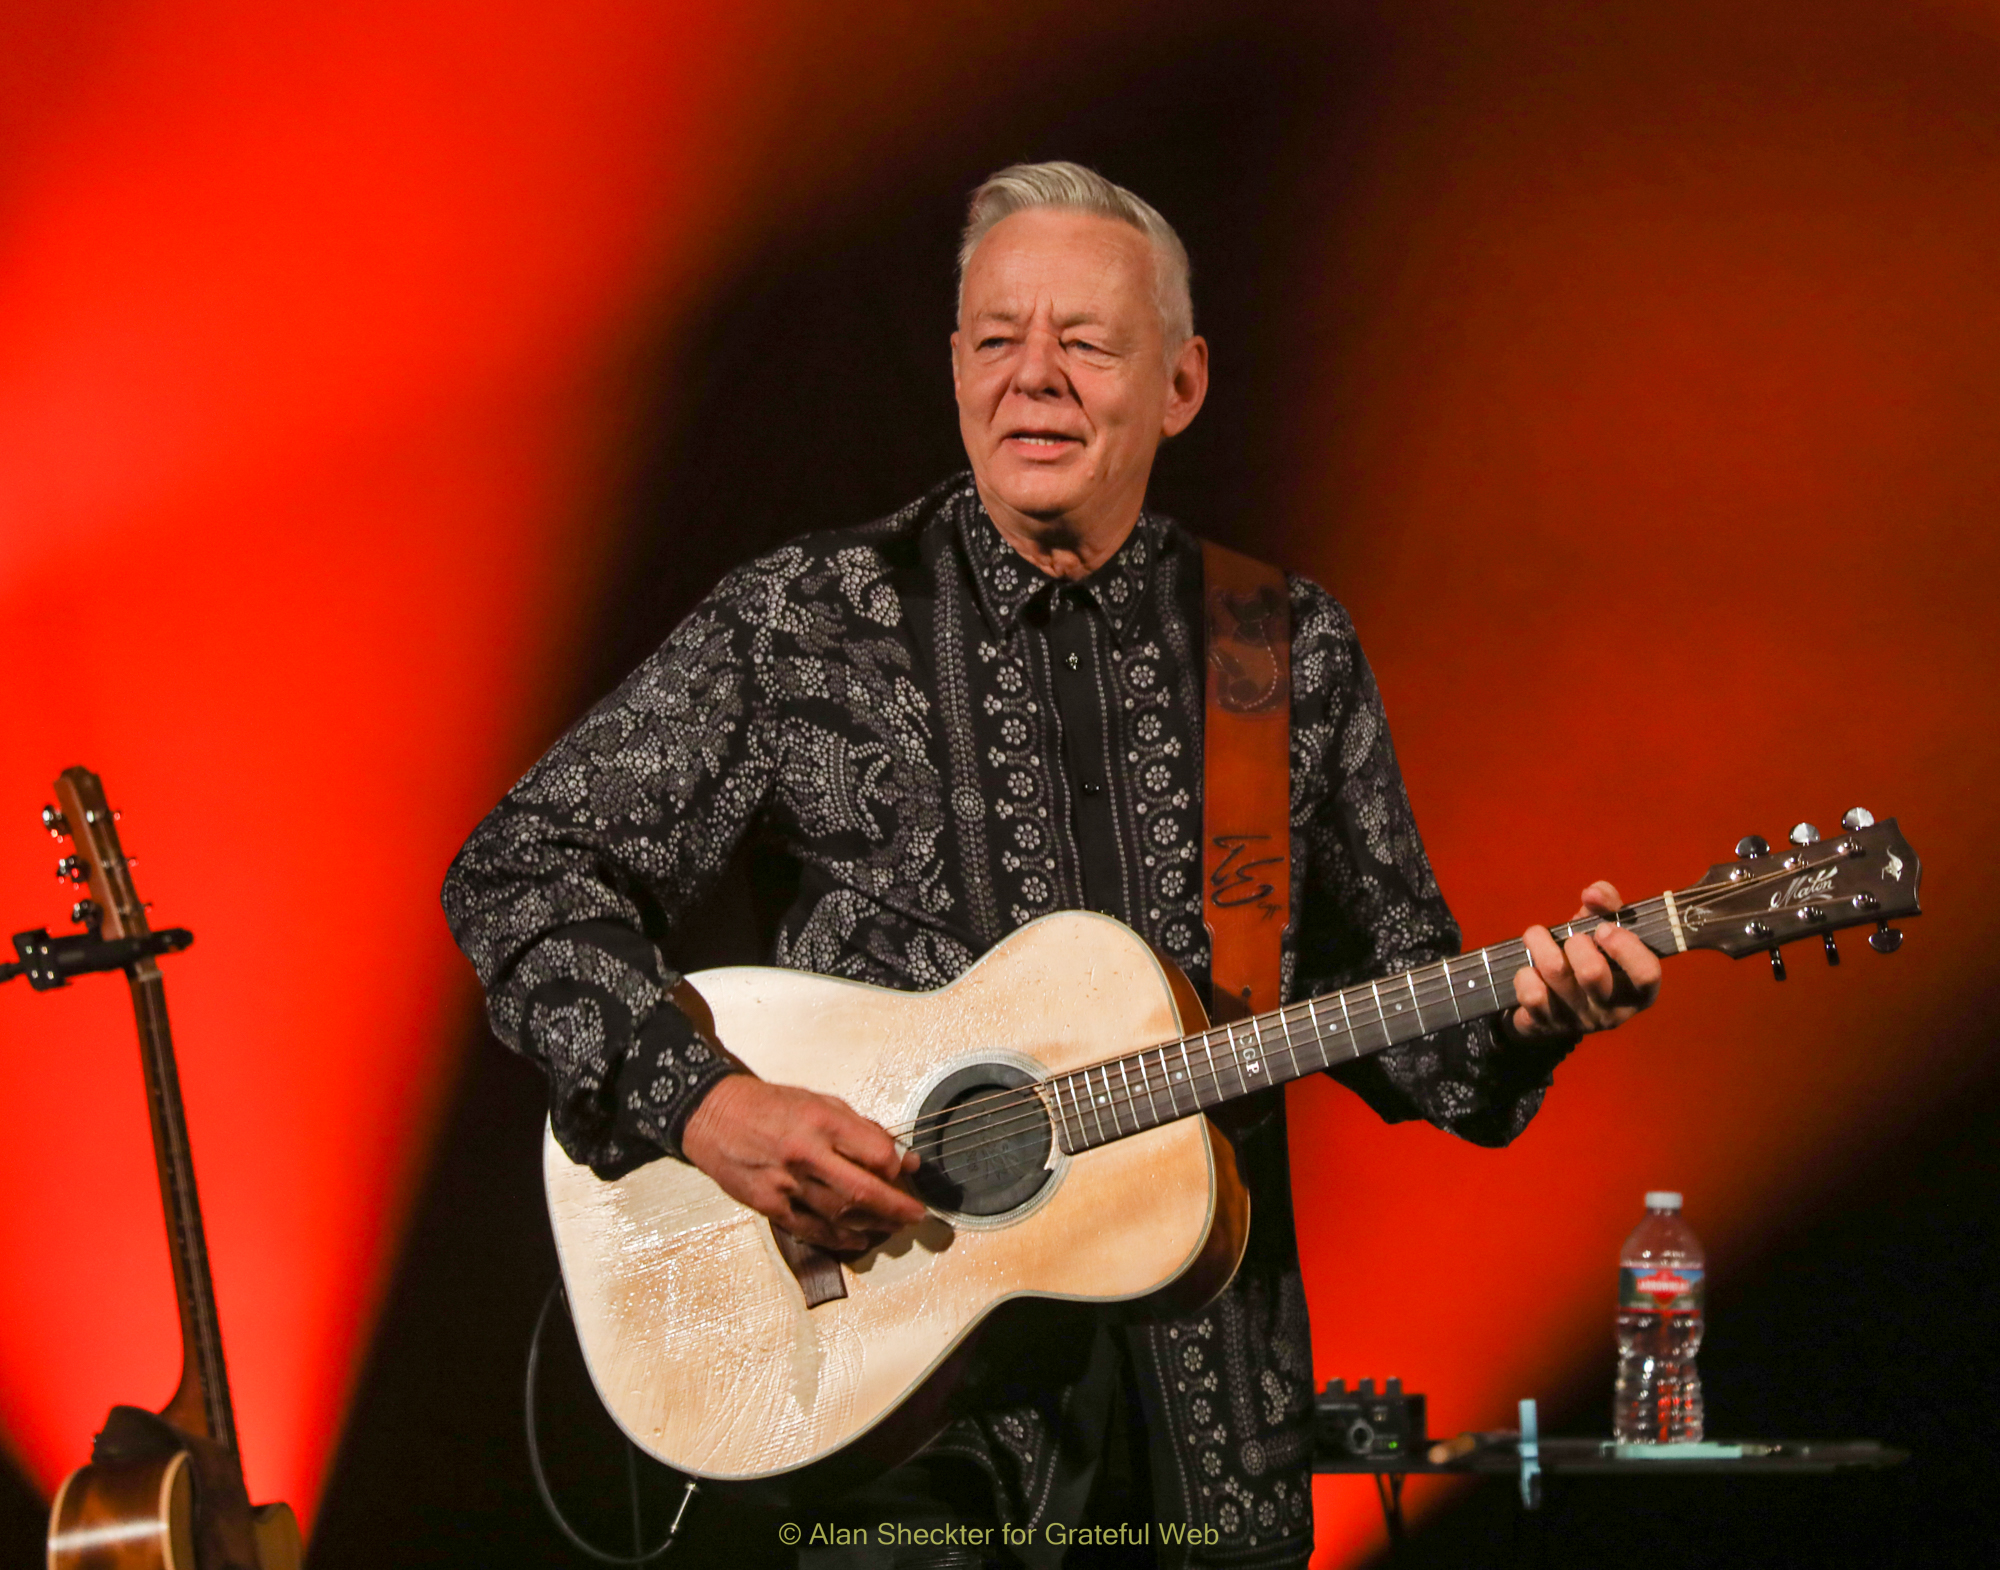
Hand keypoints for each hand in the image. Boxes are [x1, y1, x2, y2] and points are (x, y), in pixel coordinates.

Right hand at [680, 1074, 923, 1251]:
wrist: (714, 1115)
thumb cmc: (772, 1106)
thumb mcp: (821, 1103)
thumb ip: (862, 1130)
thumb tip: (901, 1159)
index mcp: (822, 1122)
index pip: (876, 1153)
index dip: (897, 1167)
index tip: (905, 1172)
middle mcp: (806, 1154)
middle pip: (864, 1192)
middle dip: (897, 1208)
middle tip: (916, 1215)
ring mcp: (786, 1184)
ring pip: (840, 1216)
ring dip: (874, 1225)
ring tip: (893, 1227)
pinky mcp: (769, 1205)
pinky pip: (812, 1230)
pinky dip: (840, 1239)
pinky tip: (858, 1239)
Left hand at [1504, 880, 1662, 1043]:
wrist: (1554, 1003)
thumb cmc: (1589, 956)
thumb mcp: (1603, 929)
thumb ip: (1607, 905)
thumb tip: (1593, 893)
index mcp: (1638, 990)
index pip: (1646, 973)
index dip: (1624, 945)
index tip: (1604, 929)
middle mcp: (1612, 1012)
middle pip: (1592, 972)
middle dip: (1575, 942)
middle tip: (1571, 938)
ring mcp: (1578, 1022)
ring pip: (1555, 974)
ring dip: (1540, 945)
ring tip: (1538, 938)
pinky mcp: (1547, 1026)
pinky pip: (1531, 994)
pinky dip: (1525, 974)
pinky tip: (1529, 972)